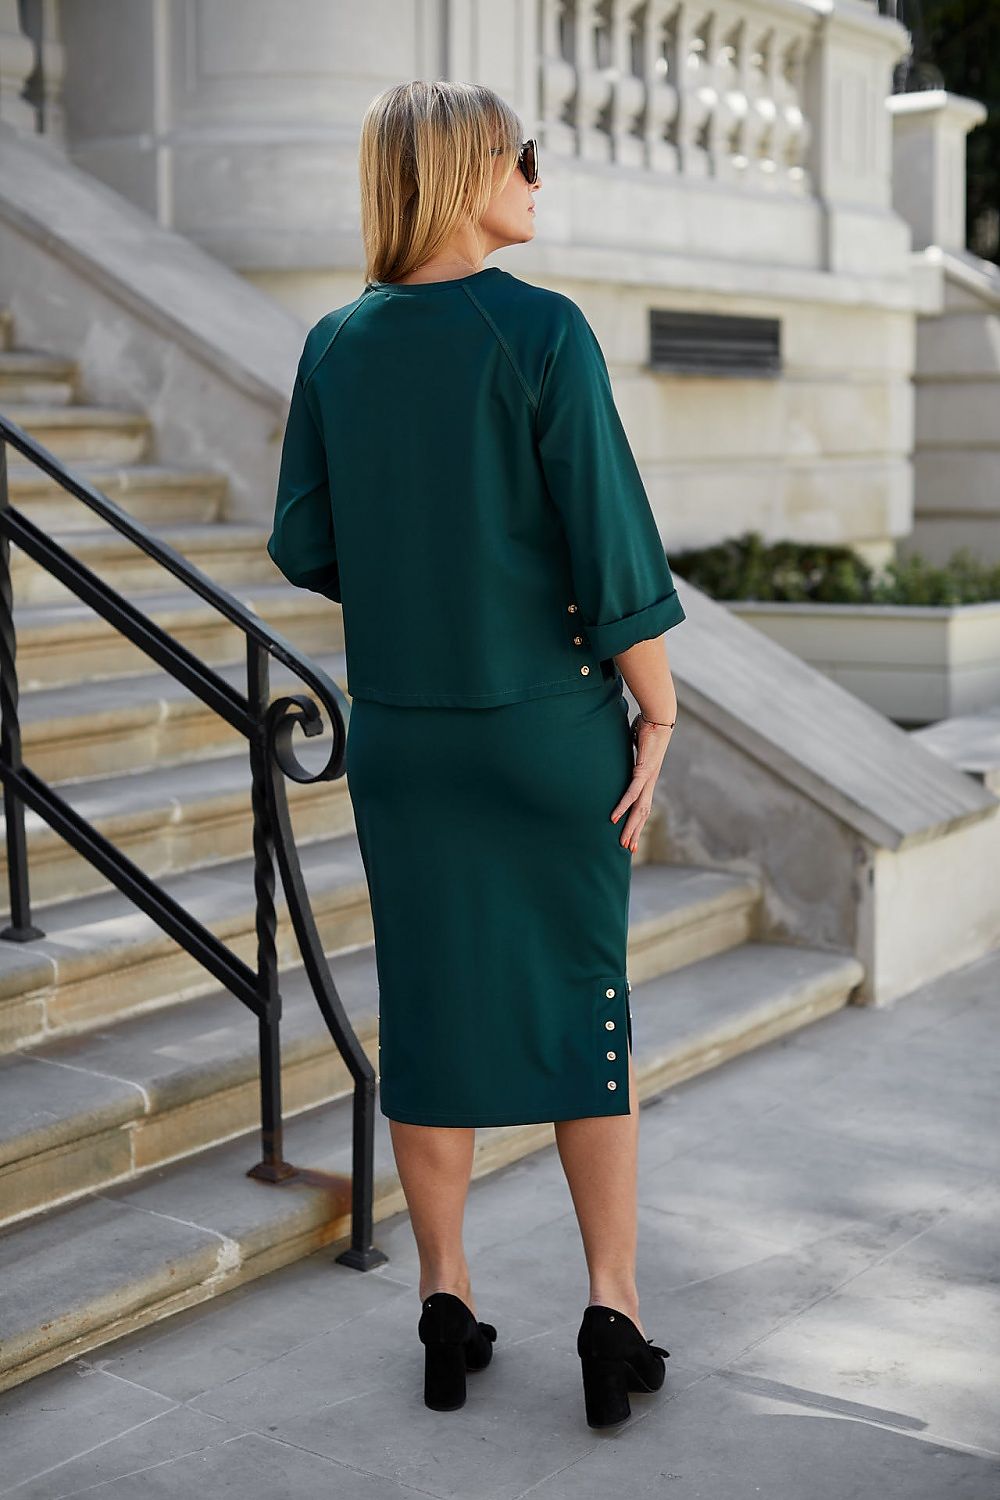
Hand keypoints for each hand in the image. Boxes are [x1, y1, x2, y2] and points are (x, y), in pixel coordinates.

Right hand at [611, 711, 673, 854]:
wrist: (659, 717)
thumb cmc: (647, 726)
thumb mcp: (634, 745)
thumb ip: (628, 752)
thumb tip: (621, 749)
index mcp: (648, 778)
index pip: (642, 805)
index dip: (637, 822)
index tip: (632, 836)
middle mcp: (650, 782)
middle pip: (642, 814)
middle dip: (635, 832)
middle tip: (628, 849)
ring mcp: (648, 778)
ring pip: (639, 809)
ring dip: (630, 827)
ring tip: (623, 842)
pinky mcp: (643, 771)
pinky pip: (631, 793)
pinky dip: (623, 807)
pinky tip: (614, 818)